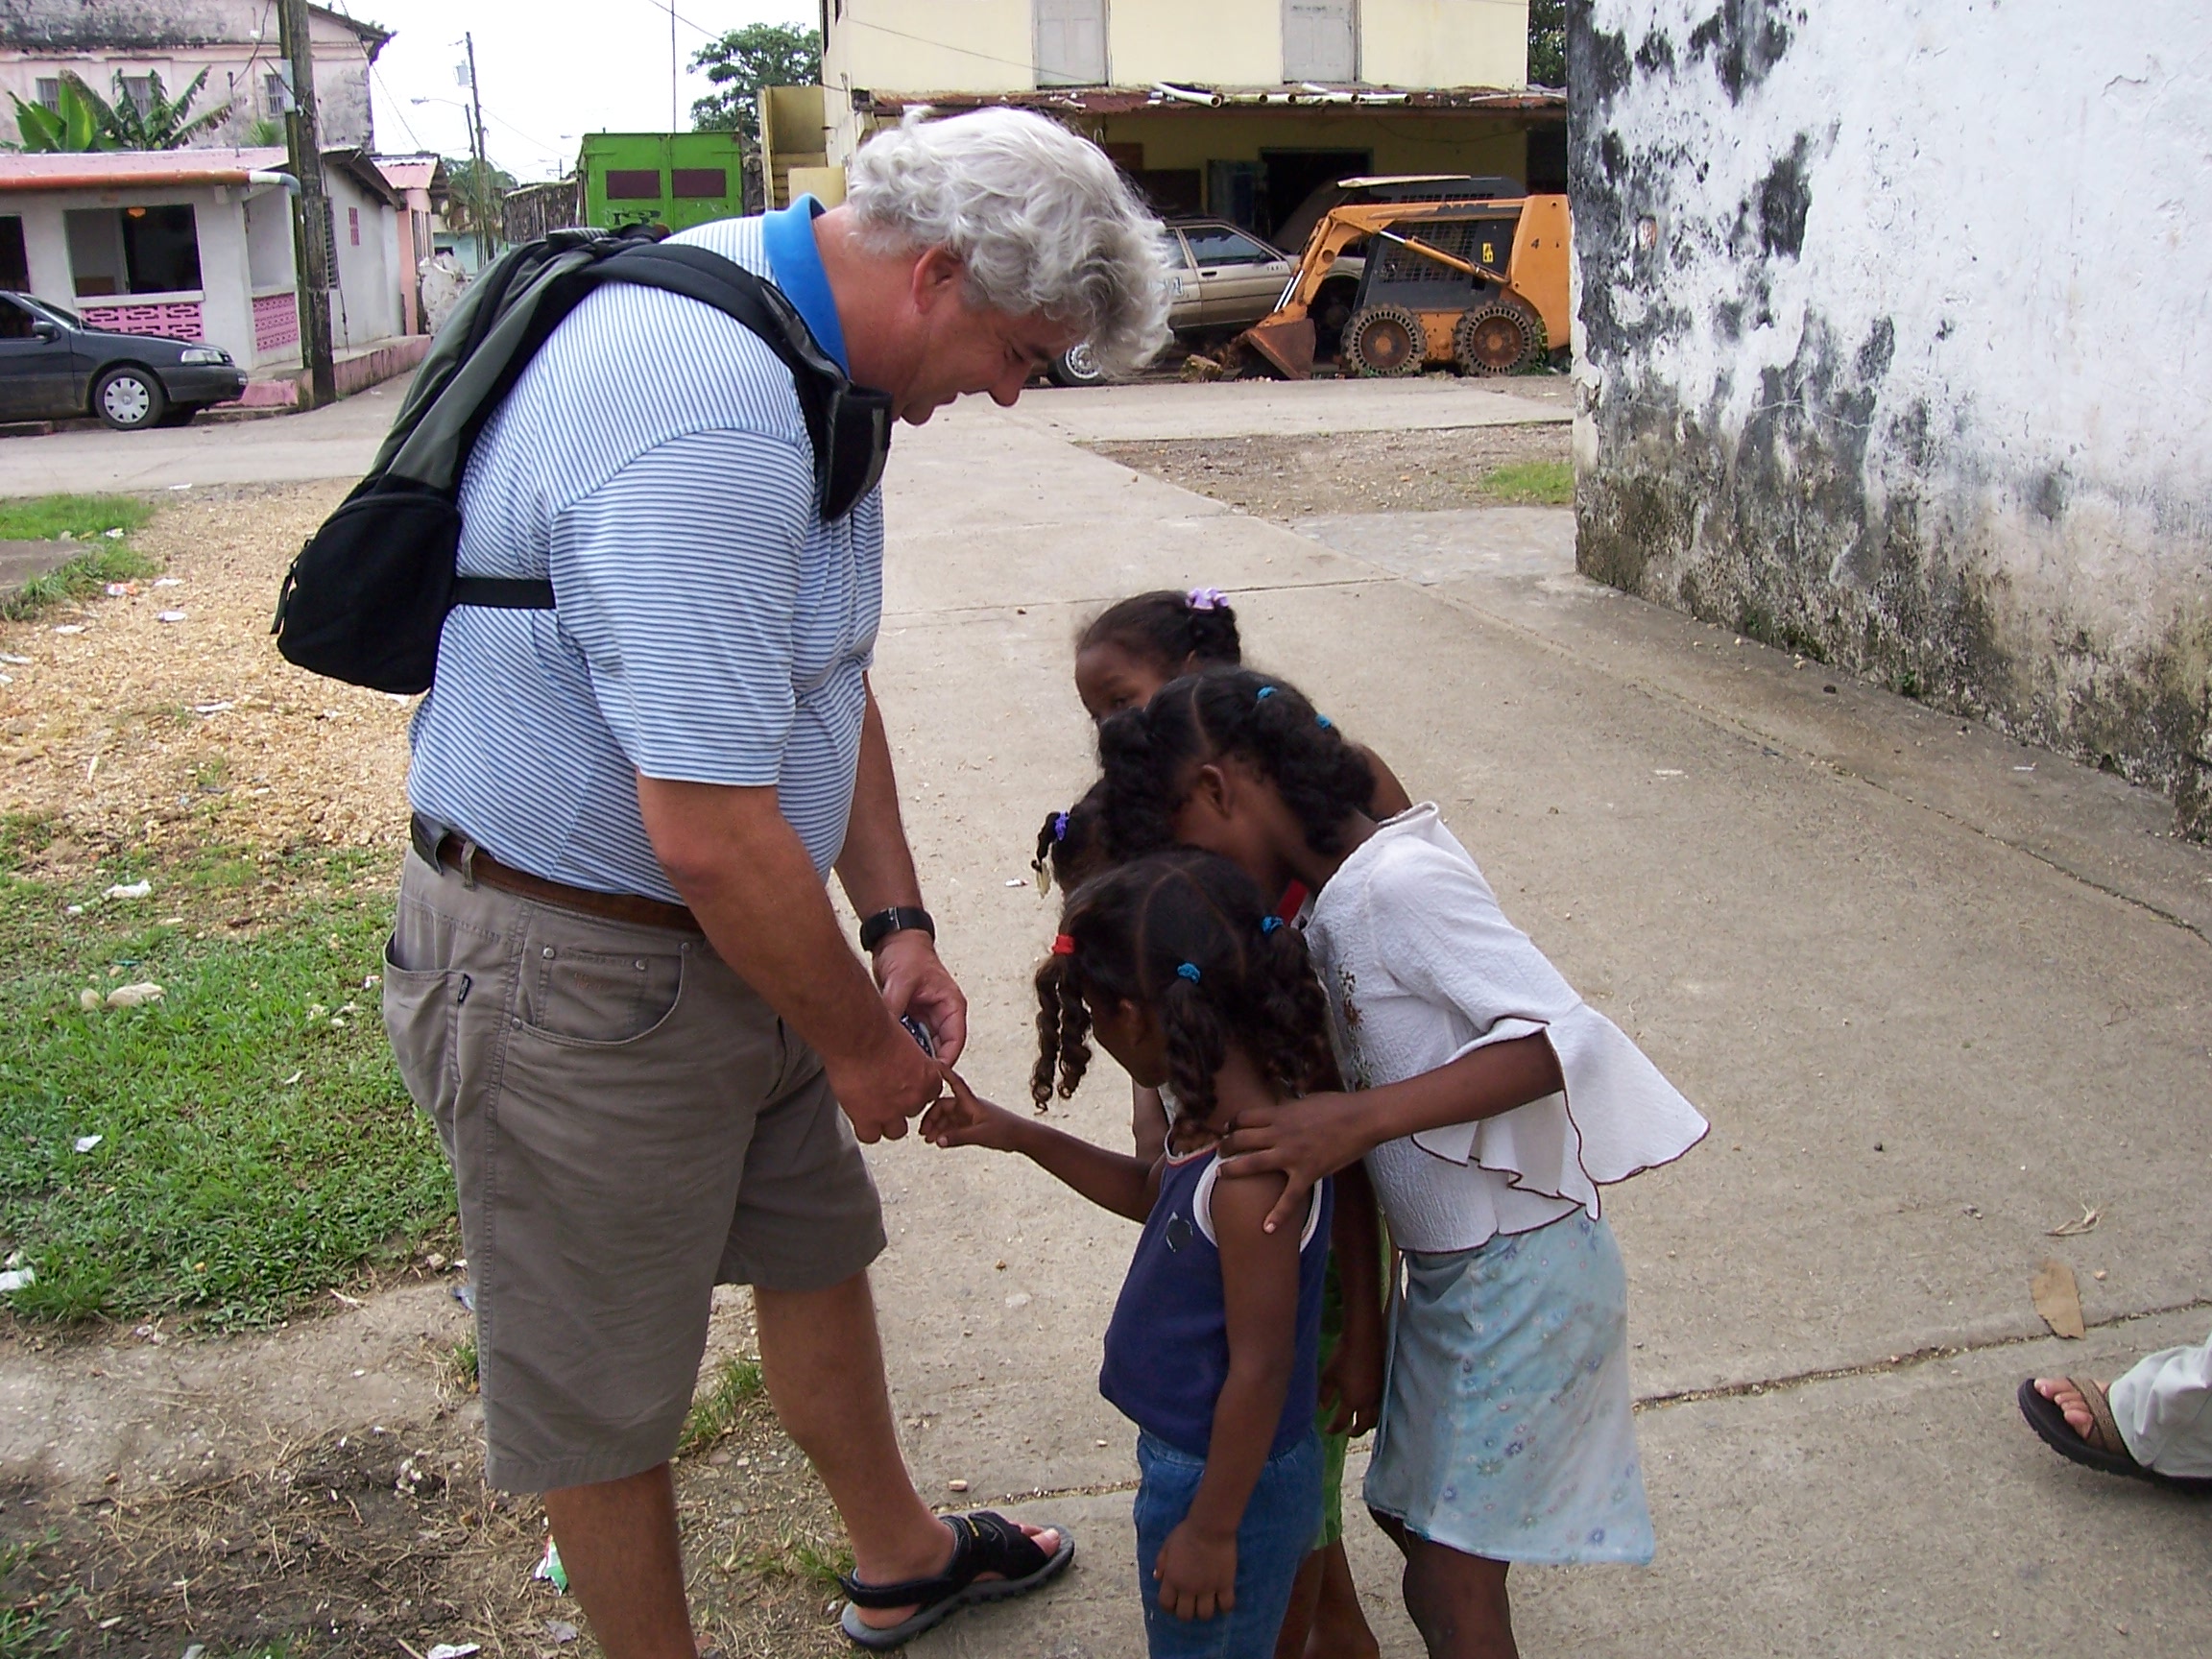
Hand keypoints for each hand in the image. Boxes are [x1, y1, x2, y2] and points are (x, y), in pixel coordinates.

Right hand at [824, 1016, 942, 1143]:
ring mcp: (892, 1110)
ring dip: (887, 1121)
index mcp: (927, 1076)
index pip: (930, 1093)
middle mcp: (914, 1097)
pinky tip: (860, 1117)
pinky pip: (870, 1136)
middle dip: (902, 1104)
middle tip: (888, 1094)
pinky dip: (866, 1129)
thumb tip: (902, 1051)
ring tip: (875, 1110)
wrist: (858, 1035)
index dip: (916, 1089)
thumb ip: (907, 1053)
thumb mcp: (904, 1038)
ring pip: (896, 1130)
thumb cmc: (878, 1027)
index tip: (907, 1085)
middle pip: (913, 1111)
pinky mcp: (868, 1117)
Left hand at [872, 930, 967, 1064]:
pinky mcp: (910, 1016)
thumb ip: (895, 1007)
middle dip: (927, 1063)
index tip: (931, 1076)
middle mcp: (941, 1013)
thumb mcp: (902, 981)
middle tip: (911, 1078)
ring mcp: (925, 1016)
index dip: (945, 1062)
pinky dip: (902, 1045)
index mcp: (951, 1005)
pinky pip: (909, 1038)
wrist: (892, 939)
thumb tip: (885, 1032)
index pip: (955, 1041)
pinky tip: (889, 1054)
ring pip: (923, 1045)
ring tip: (899, 1068)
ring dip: (913, 1055)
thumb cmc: (907, 953)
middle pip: (939, 1048)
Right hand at [921, 1069, 1030, 1152]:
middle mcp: (968, 1106)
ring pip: (947, 1118)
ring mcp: (970, 1116)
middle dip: (931, 1118)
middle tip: (923, 1133)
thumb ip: (958, 1137)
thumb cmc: (1005, 1130)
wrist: (1020, 1137)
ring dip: (937, 1128)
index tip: (931, 1066)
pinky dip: (945, 1133)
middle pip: (944, 1106)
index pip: (954, 1083)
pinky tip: (939, 1142)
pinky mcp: (972, 1125)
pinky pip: (954, 1127)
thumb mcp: (979, 1134)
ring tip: (929, 1141)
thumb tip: (938, 1141)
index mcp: (970, 1101)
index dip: (943, 1074)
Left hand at [1153, 1517, 1235, 1621]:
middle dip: (1186, 1613)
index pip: (1166, 1604)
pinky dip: (1225, 1606)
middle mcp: (1188, 1587)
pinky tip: (1223, 1600)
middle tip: (1191, 1605)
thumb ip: (1161, 1562)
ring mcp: (1207, 1587)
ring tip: (1207, 1603)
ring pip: (1205, 1614)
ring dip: (1205, 1611)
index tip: (1174, 1603)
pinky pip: (1226, 1605)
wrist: (1210, 1526)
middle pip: (1185, 1615)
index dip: (1169, 1607)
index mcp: (1172, 1578)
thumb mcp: (1168, 1544)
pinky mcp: (1225, 1584)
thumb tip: (1157, 1578)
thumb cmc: (1187, 1532)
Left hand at [1216, 1093, 1365, 1234]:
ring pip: (1252, 1164)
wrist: (1362, 1118)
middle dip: (1226, 1145)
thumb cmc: (1338, 1105)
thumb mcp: (1306, 1101)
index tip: (1228, 1128)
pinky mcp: (1307, 1173)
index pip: (1244, 1118)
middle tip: (1220, 1151)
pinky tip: (1266, 1228)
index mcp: (1280, 1115)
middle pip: (1241, 1139)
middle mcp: (1280, 1134)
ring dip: (1233, 1169)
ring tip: (1221, 1174)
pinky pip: (1288, 1198)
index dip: (1232, 1123)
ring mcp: (1291, 1155)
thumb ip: (1287, 1109)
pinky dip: (1277, 1215)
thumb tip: (1278, 1110)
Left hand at [1319, 1323, 1383, 1436]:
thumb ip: (1325, 1394)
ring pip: (1376, 1418)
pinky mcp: (1385, 1385)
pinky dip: (1375, 1412)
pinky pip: (1381, 1406)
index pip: (1341, 1422)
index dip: (1333, 1429)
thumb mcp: (1328, 1375)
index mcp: (1352, 1401)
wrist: (1364, 1339)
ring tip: (1360, 1422)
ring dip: (1368, 1424)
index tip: (1328, 1431)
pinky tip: (1369, 1407)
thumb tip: (1323, 1408)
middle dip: (1354, 1431)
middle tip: (1347, 1432)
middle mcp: (1367, 1402)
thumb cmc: (1342, 1356)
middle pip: (1363, 1426)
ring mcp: (1378, 1394)